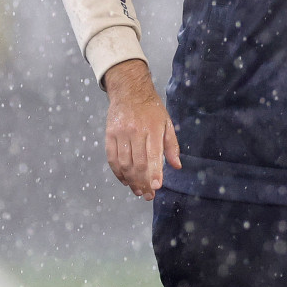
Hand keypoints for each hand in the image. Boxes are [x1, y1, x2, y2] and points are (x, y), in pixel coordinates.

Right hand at [103, 59, 180, 200]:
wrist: (129, 91)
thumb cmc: (152, 109)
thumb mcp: (167, 123)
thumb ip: (172, 146)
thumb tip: (177, 166)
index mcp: (152, 129)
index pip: (153, 155)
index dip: (154, 173)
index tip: (156, 187)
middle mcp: (135, 132)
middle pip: (137, 164)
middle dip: (143, 182)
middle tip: (148, 195)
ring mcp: (120, 134)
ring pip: (124, 164)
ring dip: (130, 180)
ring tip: (138, 191)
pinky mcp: (110, 135)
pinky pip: (112, 158)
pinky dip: (118, 172)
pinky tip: (125, 180)